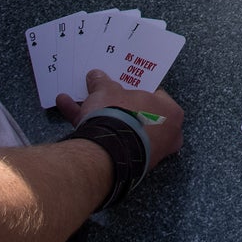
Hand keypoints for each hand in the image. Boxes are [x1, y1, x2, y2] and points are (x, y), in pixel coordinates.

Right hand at [53, 70, 184, 172]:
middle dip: (118, 106)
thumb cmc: (121, 115)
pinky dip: (92, 131)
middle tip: (103, 97)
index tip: (124, 87)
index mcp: (171, 113)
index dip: (137, 90)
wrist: (107, 150)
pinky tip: (70, 116)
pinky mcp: (128, 165)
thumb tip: (96, 76)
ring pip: (122, 129)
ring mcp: (147, 153)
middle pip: (138, 114)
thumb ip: (102, 83)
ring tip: (78, 104)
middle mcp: (165, 136)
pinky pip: (111, 142)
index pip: (156, 96)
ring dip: (100, 117)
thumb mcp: (108, 90)